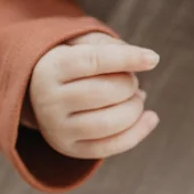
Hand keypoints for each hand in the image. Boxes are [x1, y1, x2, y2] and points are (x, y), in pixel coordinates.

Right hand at [27, 32, 160, 159]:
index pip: (94, 61)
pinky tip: (151, 117)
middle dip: (129, 84)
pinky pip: (110, 147)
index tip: (154, 59)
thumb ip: (111, 46)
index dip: (127, 58)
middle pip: (105, 92)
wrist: (40, 93)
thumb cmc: (72, 63)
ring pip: (109, 123)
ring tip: (136, 97)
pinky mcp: (70, 149)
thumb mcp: (82, 44)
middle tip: (130, 79)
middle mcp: (48, 101)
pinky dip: (137, 132)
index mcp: (50, 68)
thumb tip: (147, 60)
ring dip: (134, 108)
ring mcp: (57, 129)